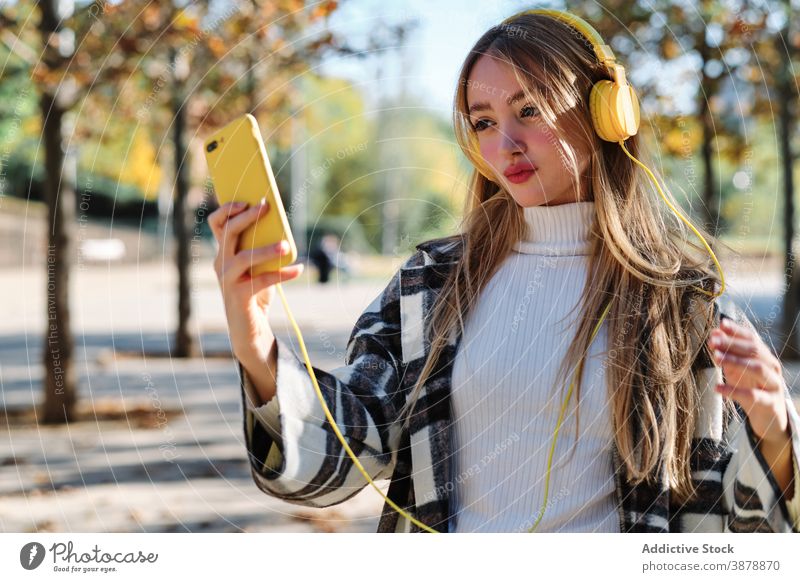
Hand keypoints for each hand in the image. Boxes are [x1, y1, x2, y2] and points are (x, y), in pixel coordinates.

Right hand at [208, 200, 303, 363]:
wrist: (249, 327)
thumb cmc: (255, 291)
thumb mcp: (258, 265)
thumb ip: (263, 246)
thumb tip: (281, 229)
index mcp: (224, 252)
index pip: (217, 223)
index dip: (227, 208)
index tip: (246, 198)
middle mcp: (221, 262)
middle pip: (228, 232)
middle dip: (246, 216)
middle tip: (266, 207)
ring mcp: (227, 279)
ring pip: (244, 257)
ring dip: (266, 249)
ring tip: (285, 245)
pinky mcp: (239, 295)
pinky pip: (262, 281)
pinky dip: (282, 274)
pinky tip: (297, 269)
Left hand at [707, 318, 789, 445]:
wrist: (769, 419)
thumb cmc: (752, 389)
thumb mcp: (738, 370)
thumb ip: (728, 353)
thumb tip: (715, 333)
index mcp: (765, 357)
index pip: (753, 339)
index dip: (737, 331)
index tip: (721, 324)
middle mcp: (772, 368)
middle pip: (754, 351)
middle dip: (732, 344)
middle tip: (713, 341)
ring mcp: (774, 385)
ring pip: (756, 368)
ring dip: (735, 361)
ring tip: (715, 358)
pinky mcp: (770, 403)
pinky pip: (753, 395)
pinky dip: (734, 391)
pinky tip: (717, 388)